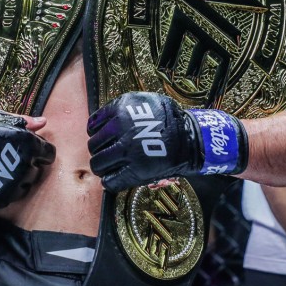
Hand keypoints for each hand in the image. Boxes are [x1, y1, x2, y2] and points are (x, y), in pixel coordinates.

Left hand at [87, 91, 246, 191]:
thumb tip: (102, 122)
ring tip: (108, 168)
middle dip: (98, 151)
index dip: (96, 133)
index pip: (93, 125)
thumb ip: (124, 109)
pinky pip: (111, 180)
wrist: (191, 138)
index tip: (101, 137)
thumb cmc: (170, 119)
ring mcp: (126, 151)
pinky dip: (109, 182)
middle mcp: (120, 129)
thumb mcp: (145, 103)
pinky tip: (113, 180)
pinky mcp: (134, 171)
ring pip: (98, 163)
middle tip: (106, 154)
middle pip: (93, 145)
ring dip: (101, 167)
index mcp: (121, 109)